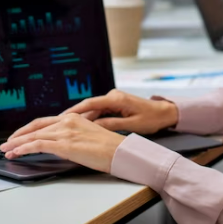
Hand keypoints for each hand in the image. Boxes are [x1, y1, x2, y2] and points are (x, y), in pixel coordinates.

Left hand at [0, 113, 125, 172]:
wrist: (120, 151)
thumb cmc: (109, 148)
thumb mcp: (88, 135)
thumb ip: (72, 135)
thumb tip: (59, 144)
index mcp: (72, 118)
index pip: (43, 122)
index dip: (28, 130)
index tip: (19, 136)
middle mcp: (66, 121)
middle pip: (35, 127)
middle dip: (18, 136)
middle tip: (6, 143)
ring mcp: (65, 132)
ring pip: (33, 136)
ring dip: (17, 144)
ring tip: (7, 150)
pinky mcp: (64, 144)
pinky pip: (37, 145)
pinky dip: (24, 148)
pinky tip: (17, 153)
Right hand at [64, 89, 178, 134]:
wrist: (164, 112)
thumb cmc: (151, 118)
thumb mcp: (131, 124)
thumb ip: (111, 124)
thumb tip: (93, 127)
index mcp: (116, 99)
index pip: (90, 103)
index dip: (75, 110)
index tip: (62, 116)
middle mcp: (113, 96)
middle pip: (89, 106)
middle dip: (74, 114)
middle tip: (58, 123)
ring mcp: (114, 98)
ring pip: (93, 109)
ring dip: (82, 117)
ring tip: (68, 126)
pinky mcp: (116, 103)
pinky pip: (100, 110)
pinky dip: (92, 117)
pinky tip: (84, 125)